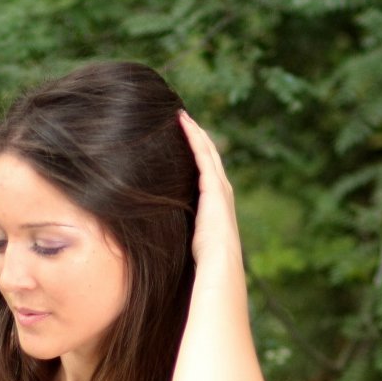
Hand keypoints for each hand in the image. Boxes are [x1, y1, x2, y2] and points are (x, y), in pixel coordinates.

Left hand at [178, 108, 242, 268]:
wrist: (219, 264)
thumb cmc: (204, 261)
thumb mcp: (191, 241)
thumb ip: (182, 231)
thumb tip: (159, 236)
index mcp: (217, 203)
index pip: (207, 172)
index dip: (197, 155)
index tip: (184, 141)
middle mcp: (222, 191)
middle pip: (210, 156)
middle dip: (198, 137)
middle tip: (183, 119)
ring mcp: (219, 186)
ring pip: (207, 150)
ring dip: (195, 132)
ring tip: (182, 116)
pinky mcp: (213, 185)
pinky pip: (202, 154)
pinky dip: (193, 136)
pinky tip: (183, 123)